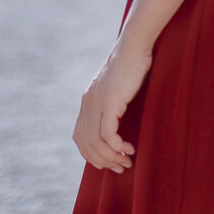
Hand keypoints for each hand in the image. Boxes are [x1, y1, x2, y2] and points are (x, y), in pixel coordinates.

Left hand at [72, 40, 150, 172]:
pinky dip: (117, 147)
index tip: (108, 163)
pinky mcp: (110, 101)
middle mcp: (88, 104)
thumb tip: (116, 120)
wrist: (133, 45)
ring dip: (112, 157)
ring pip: (97, 142)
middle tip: (121, 167)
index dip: (91, 155)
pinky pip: (108, 133)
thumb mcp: (115, 87)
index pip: (80, 137)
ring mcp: (97, 103)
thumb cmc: (130, 65)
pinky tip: (128, 148)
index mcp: (87, 102)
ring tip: (127, 161)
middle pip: (87, 144)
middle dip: (103, 161)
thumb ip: (110, 103)